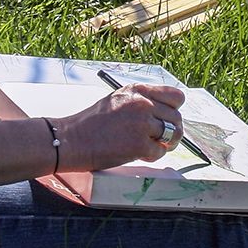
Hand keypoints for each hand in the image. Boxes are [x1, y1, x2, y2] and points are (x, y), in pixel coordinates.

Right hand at [58, 83, 186, 170]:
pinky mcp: (139, 145)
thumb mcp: (118, 100)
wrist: (71, 139)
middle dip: (171, 130)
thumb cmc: (92, 123)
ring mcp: (142, 124)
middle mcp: (143, 104)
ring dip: (166, 144)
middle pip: (177, 117)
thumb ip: (142, 102)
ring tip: (152, 146)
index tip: (168, 118)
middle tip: (159, 139)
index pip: (176, 96)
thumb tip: (166, 112)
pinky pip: (160, 152)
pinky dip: (152, 156)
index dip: (174, 109)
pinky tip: (139, 154)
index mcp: (138, 90)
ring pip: (174, 135)